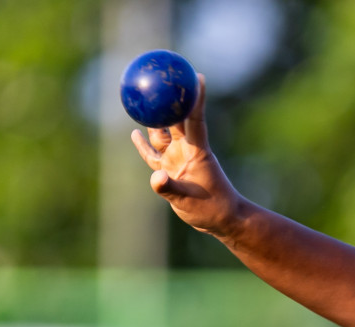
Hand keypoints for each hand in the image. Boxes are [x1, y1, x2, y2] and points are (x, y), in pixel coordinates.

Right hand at [129, 76, 242, 236]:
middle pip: (175, 120)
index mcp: (197, 152)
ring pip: (162, 134)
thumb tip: (156, 176)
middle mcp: (186, 151)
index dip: (196, 99)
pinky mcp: (170, 171)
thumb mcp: (188, 201)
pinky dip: (144, 144)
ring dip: (154, 118)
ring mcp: (177, 160)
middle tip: (163, 77)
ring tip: (143, 98)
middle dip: (170, 100)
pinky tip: (135, 132)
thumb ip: (169, 188)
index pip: (195, 120)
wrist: (220, 221)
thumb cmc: (211, 209)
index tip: (198, 76)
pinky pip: (153, 154)